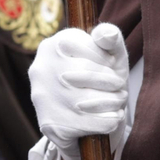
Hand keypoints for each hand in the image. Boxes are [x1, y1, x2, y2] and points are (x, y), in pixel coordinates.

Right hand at [28, 23, 130, 159]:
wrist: (93, 114)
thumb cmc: (104, 77)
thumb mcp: (111, 54)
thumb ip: (111, 38)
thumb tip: (106, 34)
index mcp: (53, 45)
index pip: (88, 49)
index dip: (108, 61)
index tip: (112, 66)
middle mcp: (40, 69)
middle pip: (87, 75)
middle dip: (112, 83)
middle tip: (119, 87)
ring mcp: (42, 98)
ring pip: (89, 101)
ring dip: (113, 103)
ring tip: (117, 101)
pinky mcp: (49, 124)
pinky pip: (88, 123)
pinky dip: (109, 121)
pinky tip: (112, 118)